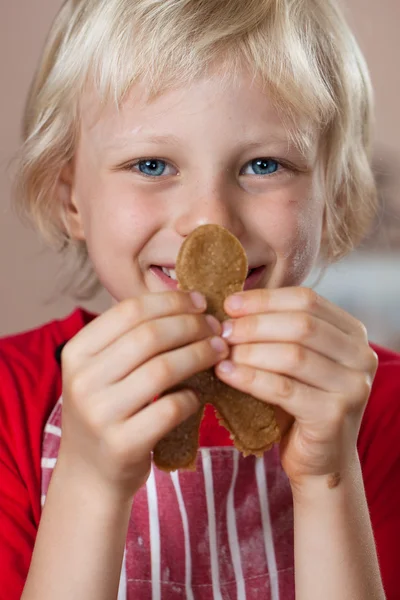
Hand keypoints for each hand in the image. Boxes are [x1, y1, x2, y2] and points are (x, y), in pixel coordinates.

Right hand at [59, 291, 228, 498]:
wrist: (89, 475)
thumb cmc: (107, 412)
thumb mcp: (102, 371)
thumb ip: (131, 339)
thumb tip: (189, 304)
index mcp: (76, 352)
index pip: (130, 310)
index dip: (172, 301)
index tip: (201, 303)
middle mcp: (82, 380)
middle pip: (150, 335)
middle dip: (192, 326)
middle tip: (216, 329)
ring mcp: (100, 414)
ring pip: (163, 369)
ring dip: (200, 355)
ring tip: (218, 352)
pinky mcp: (123, 444)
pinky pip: (171, 408)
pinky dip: (192, 397)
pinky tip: (197, 395)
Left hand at [215, 287, 377, 488]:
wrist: (320, 460)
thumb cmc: (301, 403)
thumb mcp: (296, 360)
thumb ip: (278, 331)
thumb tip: (233, 306)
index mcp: (353, 333)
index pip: (307, 300)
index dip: (265, 299)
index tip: (230, 304)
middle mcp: (362, 356)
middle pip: (301, 324)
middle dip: (254, 324)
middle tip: (222, 331)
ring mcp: (353, 387)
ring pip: (292, 355)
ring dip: (249, 351)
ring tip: (221, 353)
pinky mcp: (334, 415)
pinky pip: (283, 389)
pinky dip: (249, 378)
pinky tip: (226, 373)